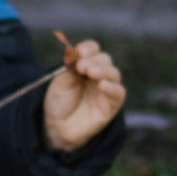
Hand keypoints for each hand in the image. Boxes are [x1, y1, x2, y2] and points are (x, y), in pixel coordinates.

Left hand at [41, 36, 124, 152]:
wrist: (57, 127)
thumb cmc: (59, 102)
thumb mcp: (59, 81)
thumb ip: (69, 67)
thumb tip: (75, 51)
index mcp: (85, 65)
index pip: (93, 49)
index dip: (88, 48)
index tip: (79, 52)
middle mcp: (99, 74)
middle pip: (104, 59)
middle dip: (93, 60)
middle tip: (81, 67)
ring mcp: (106, 89)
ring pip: (114, 73)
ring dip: (103, 71)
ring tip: (91, 73)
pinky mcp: (112, 105)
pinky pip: (119, 93)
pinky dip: (112, 87)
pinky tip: (102, 85)